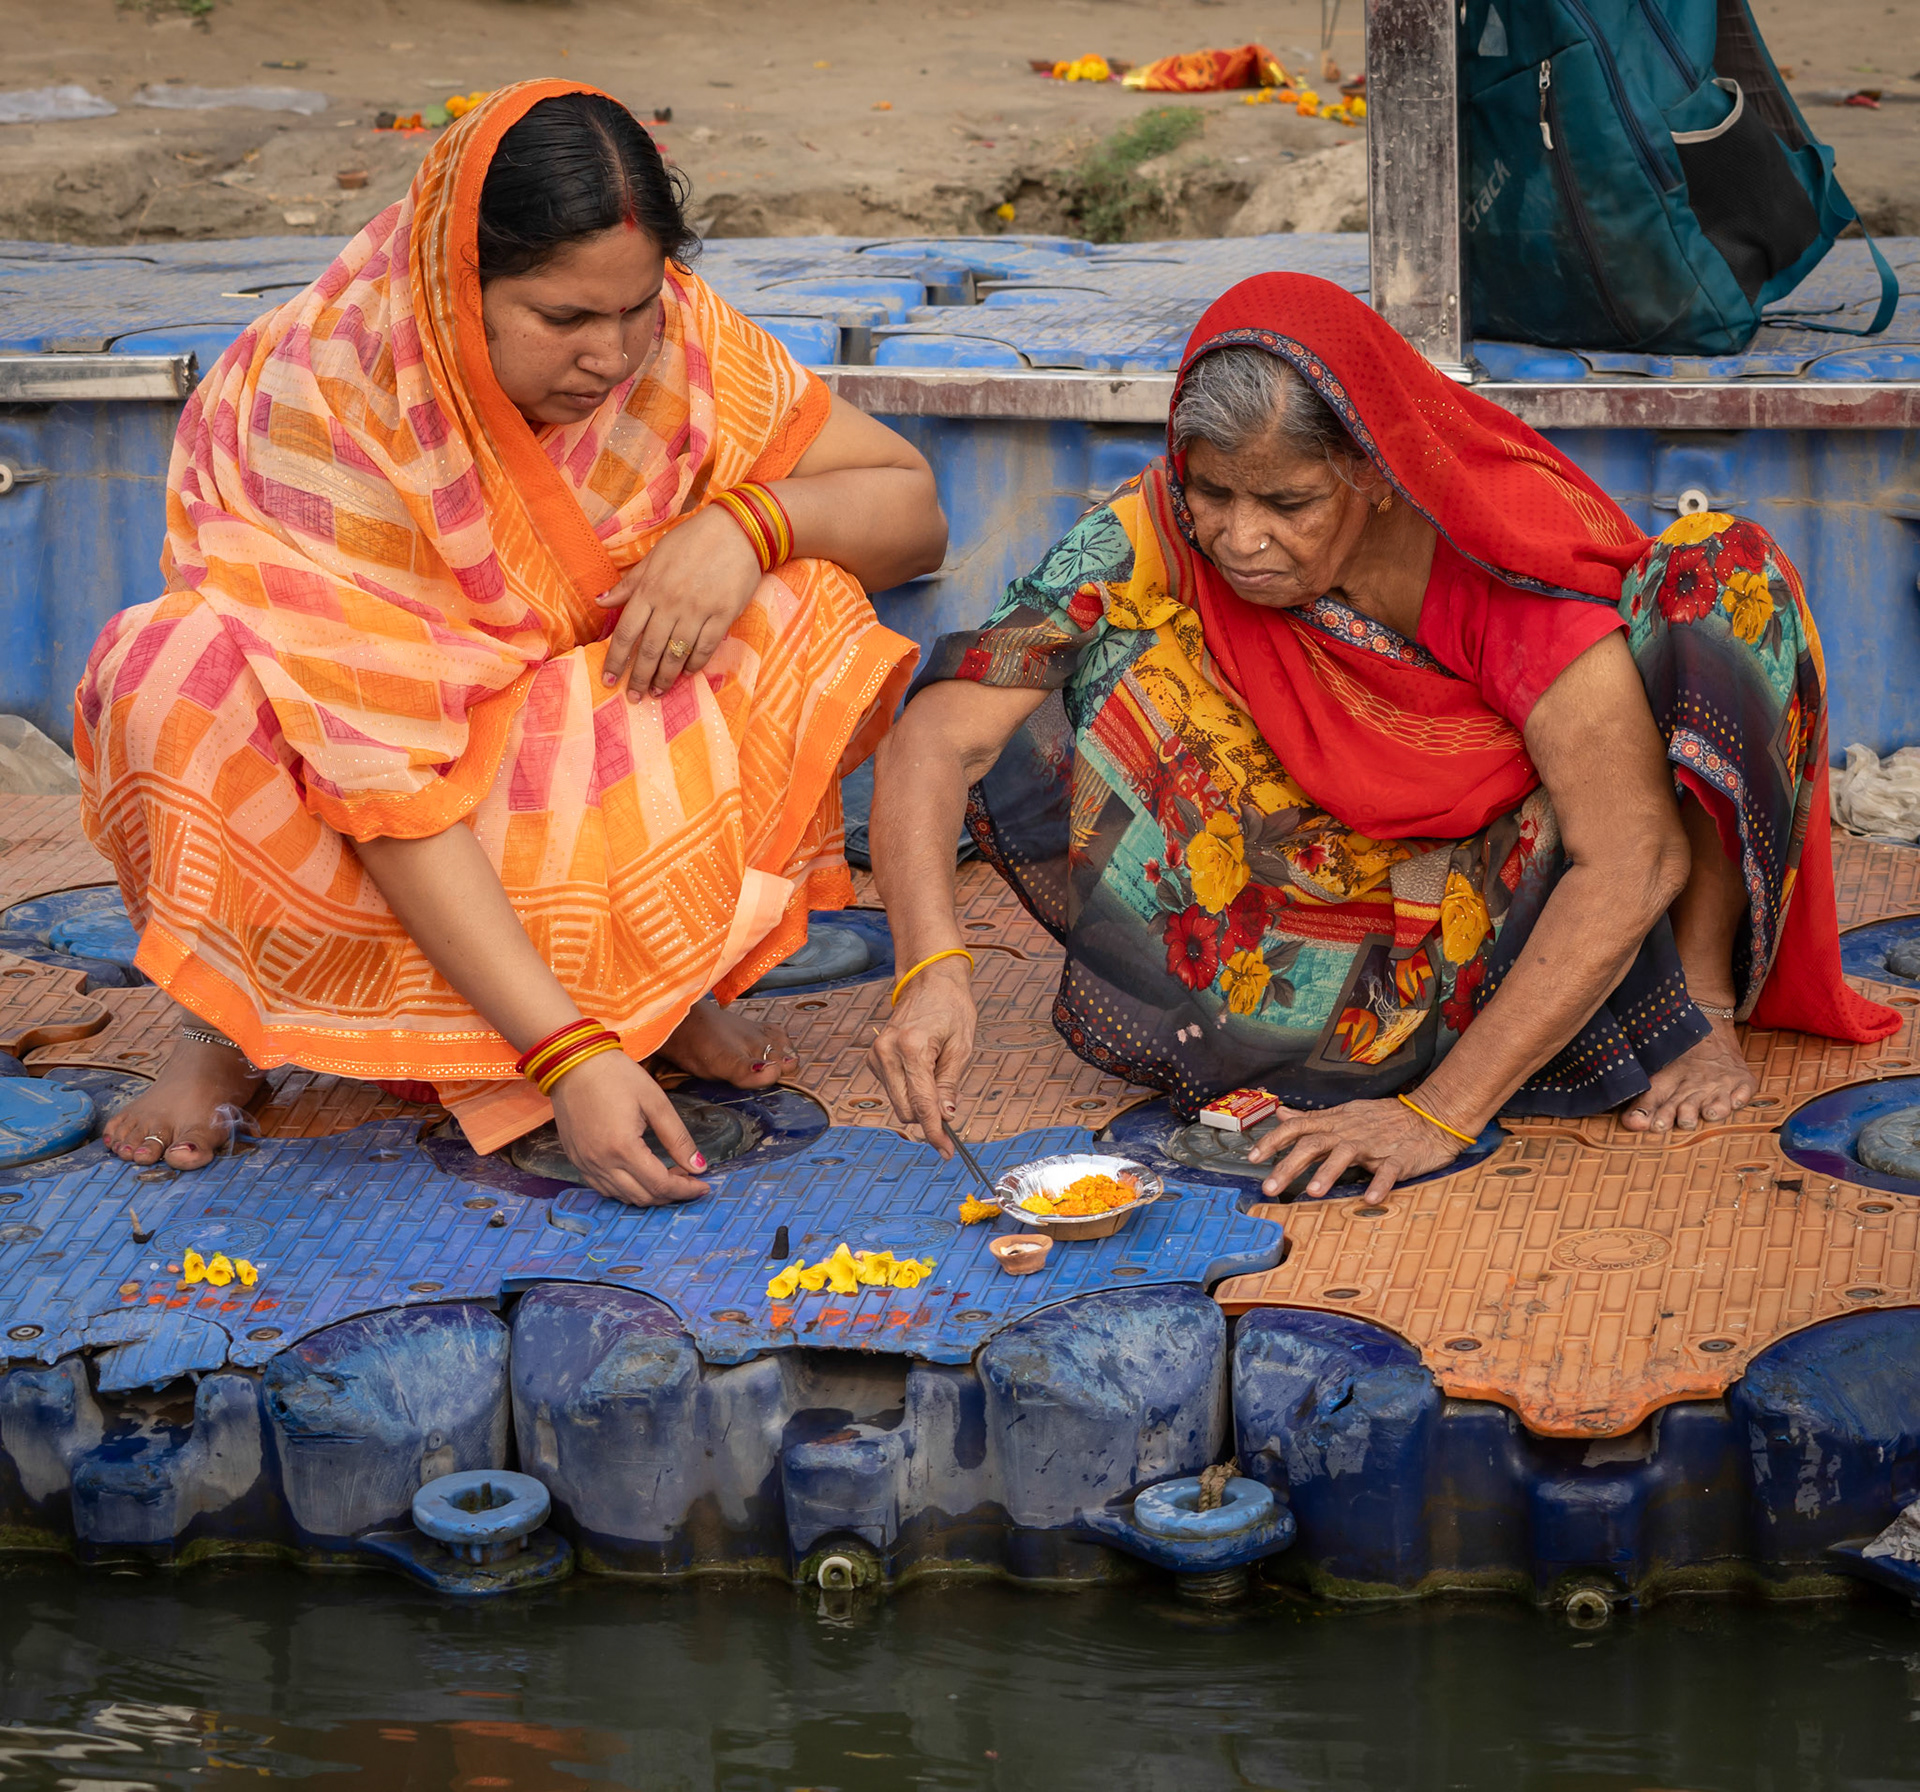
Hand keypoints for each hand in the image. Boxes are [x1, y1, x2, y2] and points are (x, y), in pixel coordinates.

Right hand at [548, 1049, 711, 1205]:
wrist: (573, 1063)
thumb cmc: (615, 1075)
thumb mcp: (655, 1101)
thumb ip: (678, 1137)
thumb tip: (699, 1166)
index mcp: (623, 1148)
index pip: (660, 1185)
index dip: (685, 1190)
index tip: (703, 1185)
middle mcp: (601, 1163)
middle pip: (643, 1197)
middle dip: (670, 1193)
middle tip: (688, 1178)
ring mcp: (585, 1164)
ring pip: (623, 1197)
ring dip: (649, 1193)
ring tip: (668, 1175)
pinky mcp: (576, 1160)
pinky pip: (604, 1188)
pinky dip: (626, 1189)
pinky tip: (640, 1175)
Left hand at [598, 504, 763, 697]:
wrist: (738, 529)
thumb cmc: (692, 540)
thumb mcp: (655, 556)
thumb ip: (630, 583)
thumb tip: (601, 601)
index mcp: (650, 588)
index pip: (626, 632)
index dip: (616, 659)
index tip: (609, 680)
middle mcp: (671, 603)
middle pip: (649, 649)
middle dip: (639, 677)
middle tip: (634, 696)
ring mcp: (698, 610)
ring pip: (676, 654)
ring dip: (665, 677)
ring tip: (658, 692)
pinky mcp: (723, 615)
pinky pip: (705, 648)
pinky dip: (694, 665)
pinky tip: (687, 674)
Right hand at [867, 959, 975, 1154]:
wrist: (928, 979)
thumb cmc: (951, 1007)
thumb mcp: (961, 1047)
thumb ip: (949, 1085)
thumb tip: (945, 1117)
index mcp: (911, 1048)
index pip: (922, 1104)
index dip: (935, 1132)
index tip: (947, 1151)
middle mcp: (886, 1052)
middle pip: (906, 1109)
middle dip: (928, 1117)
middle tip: (950, 1110)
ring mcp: (876, 1055)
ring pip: (897, 1103)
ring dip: (919, 1103)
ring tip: (937, 1074)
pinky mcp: (873, 1058)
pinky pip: (892, 1090)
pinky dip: (909, 1091)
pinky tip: (922, 1070)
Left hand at [1247, 1096, 1466, 1203]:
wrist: (1430, 1117)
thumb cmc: (1384, 1119)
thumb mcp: (1344, 1113)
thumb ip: (1312, 1118)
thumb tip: (1281, 1113)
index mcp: (1335, 1122)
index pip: (1297, 1127)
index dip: (1273, 1140)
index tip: (1252, 1158)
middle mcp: (1349, 1131)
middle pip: (1313, 1144)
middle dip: (1289, 1165)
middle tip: (1270, 1187)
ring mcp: (1374, 1144)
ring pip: (1346, 1154)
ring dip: (1328, 1172)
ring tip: (1312, 1192)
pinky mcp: (1399, 1158)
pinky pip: (1388, 1171)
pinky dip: (1380, 1184)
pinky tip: (1370, 1199)